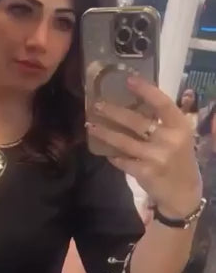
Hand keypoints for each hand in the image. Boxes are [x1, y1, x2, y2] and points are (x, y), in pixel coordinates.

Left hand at [86, 76, 202, 217]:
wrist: (182, 192)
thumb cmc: (178, 158)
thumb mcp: (178, 136)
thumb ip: (161, 121)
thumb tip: (131, 102)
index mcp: (180, 126)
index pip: (162, 103)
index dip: (145, 90)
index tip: (128, 80)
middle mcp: (169, 140)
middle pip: (136, 121)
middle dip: (113, 112)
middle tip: (96, 104)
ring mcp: (156, 157)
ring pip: (123, 141)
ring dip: (104, 132)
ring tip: (90, 125)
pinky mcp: (144, 172)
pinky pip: (122, 160)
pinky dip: (113, 156)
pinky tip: (105, 152)